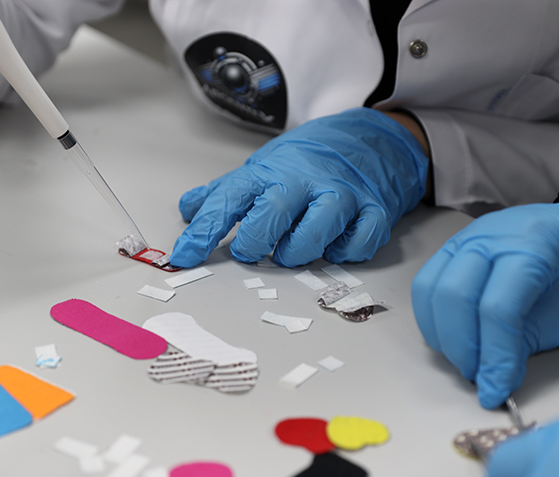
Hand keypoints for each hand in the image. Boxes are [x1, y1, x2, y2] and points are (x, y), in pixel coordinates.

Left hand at [169, 107, 428, 267]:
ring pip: (318, 230)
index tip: (184, 256)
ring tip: (291, 252)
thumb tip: (189, 209)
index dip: (203, 231)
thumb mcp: (265, 168)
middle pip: (272, 212)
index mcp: (271, 172)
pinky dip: (346, 252)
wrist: (374, 138)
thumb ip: (227, 192)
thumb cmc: (311, 160)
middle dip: (255, 239)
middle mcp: (305, 181)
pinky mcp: (375, 210)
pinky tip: (335, 247)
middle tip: (250, 251)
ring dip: (299, 251)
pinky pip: (360, 241)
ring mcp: (342, 195)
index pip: (228, 199)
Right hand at [412, 199, 558, 408]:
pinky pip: (426, 285)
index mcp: (535, 244)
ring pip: (430, 290)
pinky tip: (455, 340)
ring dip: (442, 335)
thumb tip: (492, 375)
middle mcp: (492, 235)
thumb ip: (531, 339)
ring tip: (467, 361)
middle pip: (454, 295)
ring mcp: (468, 238)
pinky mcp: (454, 250)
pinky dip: (433, 319)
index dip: (494, 357)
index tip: (496, 391)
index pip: (498, 308)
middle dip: (462, 348)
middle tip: (479, 377)